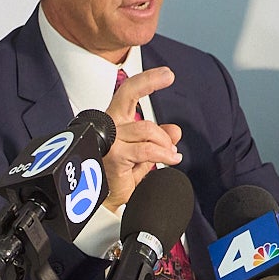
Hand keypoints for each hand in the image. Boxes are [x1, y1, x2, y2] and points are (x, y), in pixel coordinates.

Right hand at [99, 65, 182, 209]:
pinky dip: (164, 155)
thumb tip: (175, 130)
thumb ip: (157, 141)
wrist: (104, 205)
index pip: (127, 93)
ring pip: (147, 128)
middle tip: (169, 76)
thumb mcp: (142, 156)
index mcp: (114, 122)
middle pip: (128, 94)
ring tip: (171, 154)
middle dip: (149, 81)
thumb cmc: (117, 178)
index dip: (146, 80)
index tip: (166, 74)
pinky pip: (147, 150)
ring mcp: (110, 140)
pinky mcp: (115, 156)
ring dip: (164, 142)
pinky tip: (171, 159)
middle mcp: (109, 126)